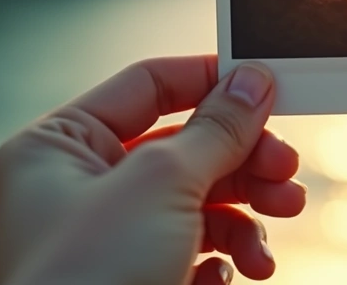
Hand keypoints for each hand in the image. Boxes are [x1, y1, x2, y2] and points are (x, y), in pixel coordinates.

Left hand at [0, 59, 304, 284]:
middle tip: (286, 171)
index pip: (148, 86)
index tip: (269, 86)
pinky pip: (195, 249)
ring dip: (247, 216)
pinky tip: (233, 273)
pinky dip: (225, 259)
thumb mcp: (162, 183)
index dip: (211, 81)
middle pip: (186, 146)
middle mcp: (80, 186)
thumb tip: (252, 81)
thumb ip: (216, 128)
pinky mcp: (136, 278)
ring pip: (200, 201)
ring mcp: (109, 237)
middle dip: (245, 161)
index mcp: (60, 146)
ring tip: (272, 235)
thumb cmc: (89, 279)